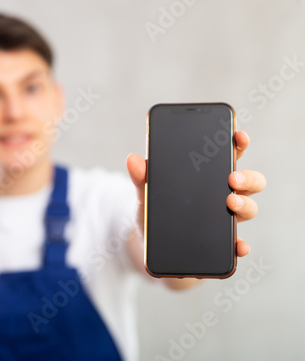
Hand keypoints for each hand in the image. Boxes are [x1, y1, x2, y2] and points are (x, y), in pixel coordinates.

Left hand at [126, 130, 265, 257]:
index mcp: (207, 176)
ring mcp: (224, 219)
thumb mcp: (145, 191)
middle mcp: (222, 195)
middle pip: (249, 181)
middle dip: (247, 177)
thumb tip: (132, 159)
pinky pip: (237, 244)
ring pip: (248, 208)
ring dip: (245, 205)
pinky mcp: (220, 243)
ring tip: (231, 204)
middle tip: (233, 178)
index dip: (238, 143)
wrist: (147, 242)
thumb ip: (141, 176)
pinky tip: (238, 246)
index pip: (229, 154)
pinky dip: (241, 245)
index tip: (238, 136)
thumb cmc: (152, 210)